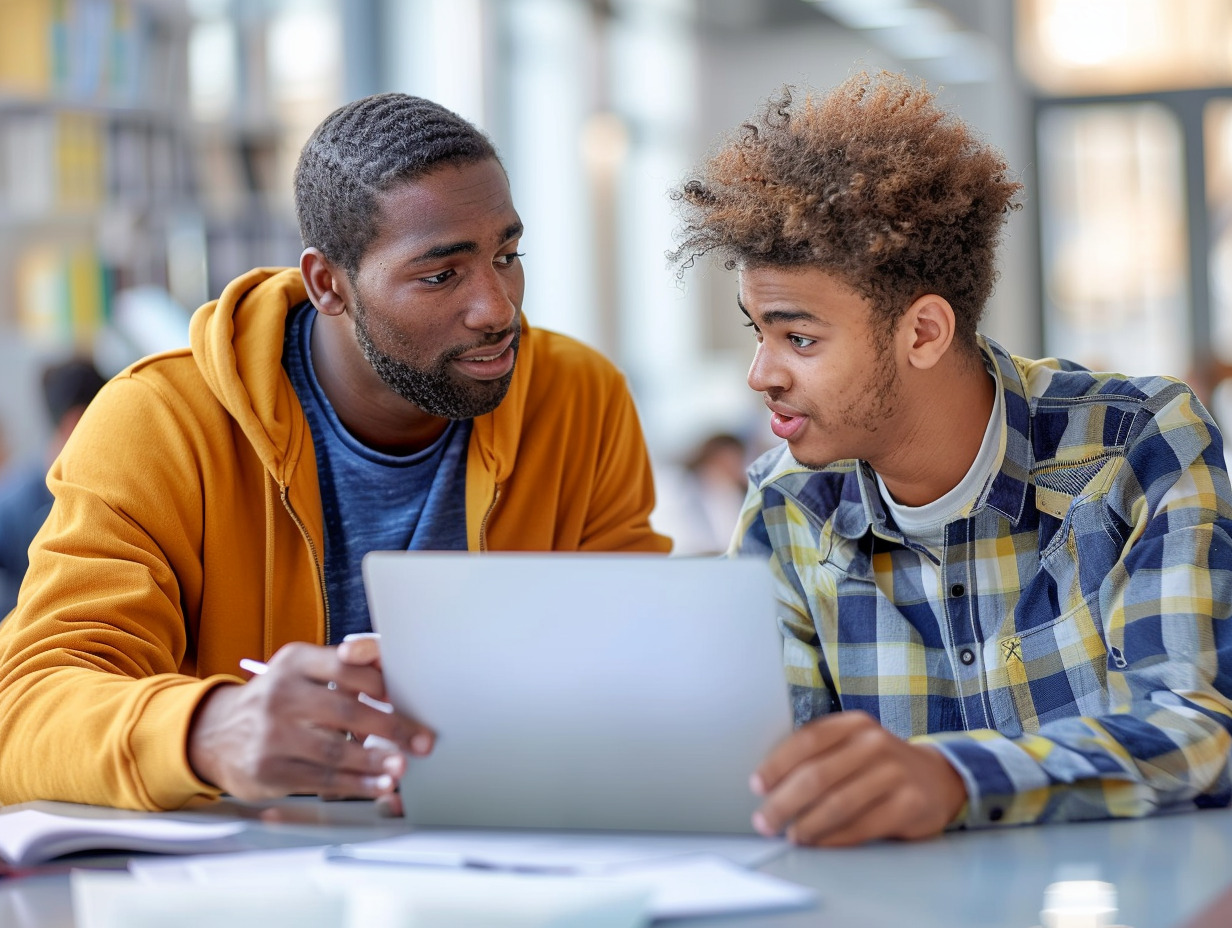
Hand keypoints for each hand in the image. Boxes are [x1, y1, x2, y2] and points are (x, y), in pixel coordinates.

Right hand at [187, 641, 434, 802]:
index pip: (347, 666)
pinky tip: (378, 786)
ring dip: (375, 761)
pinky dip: (356, 784)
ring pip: (335, 750)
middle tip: (421, 739)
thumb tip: (394, 674)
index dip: (384, 682)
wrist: (214, 733)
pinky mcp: (268, 770)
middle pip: (347, 710)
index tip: (411, 696)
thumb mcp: (300, 672)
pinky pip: (321, 779)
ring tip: (401, 767)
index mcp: (295, 662)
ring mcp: (271, 734)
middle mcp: (280, 694)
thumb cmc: (276, 700)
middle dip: (392, 727)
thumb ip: (343, 669)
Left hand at [751, 710, 965, 845]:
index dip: (777, 764)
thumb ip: (818, 757)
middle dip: (784, 802)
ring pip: (838, 803)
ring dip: (807, 824)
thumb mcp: (852, 747)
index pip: (807, 741)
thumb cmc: (878, 765)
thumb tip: (768, 787)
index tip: (757, 786)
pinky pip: (862, 826)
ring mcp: (895, 773)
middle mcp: (874, 743)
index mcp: (854, 724)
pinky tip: (819, 843)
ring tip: (790, 836)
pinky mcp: (909, 804)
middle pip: (818, 775)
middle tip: (764, 821)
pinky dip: (835, 838)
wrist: (937, 779)